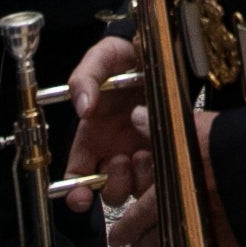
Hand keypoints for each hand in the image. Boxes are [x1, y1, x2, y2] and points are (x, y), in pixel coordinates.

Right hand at [62, 37, 236, 246]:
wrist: (160, 48)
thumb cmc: (127, 56)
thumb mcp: (102, 59)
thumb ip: (84, 79)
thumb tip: (82, 108)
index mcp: (94, 137)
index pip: (79, 177)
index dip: (77, 194)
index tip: (81, 198)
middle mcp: (117, 151)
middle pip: (109, 192)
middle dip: (114, 184)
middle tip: (122, 159)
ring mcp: (143, 153)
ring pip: (136, 190)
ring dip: (138, 179)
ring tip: (145, 153)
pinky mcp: (168, 150)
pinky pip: (163, 177)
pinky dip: (161, 174)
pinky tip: (162, 151)